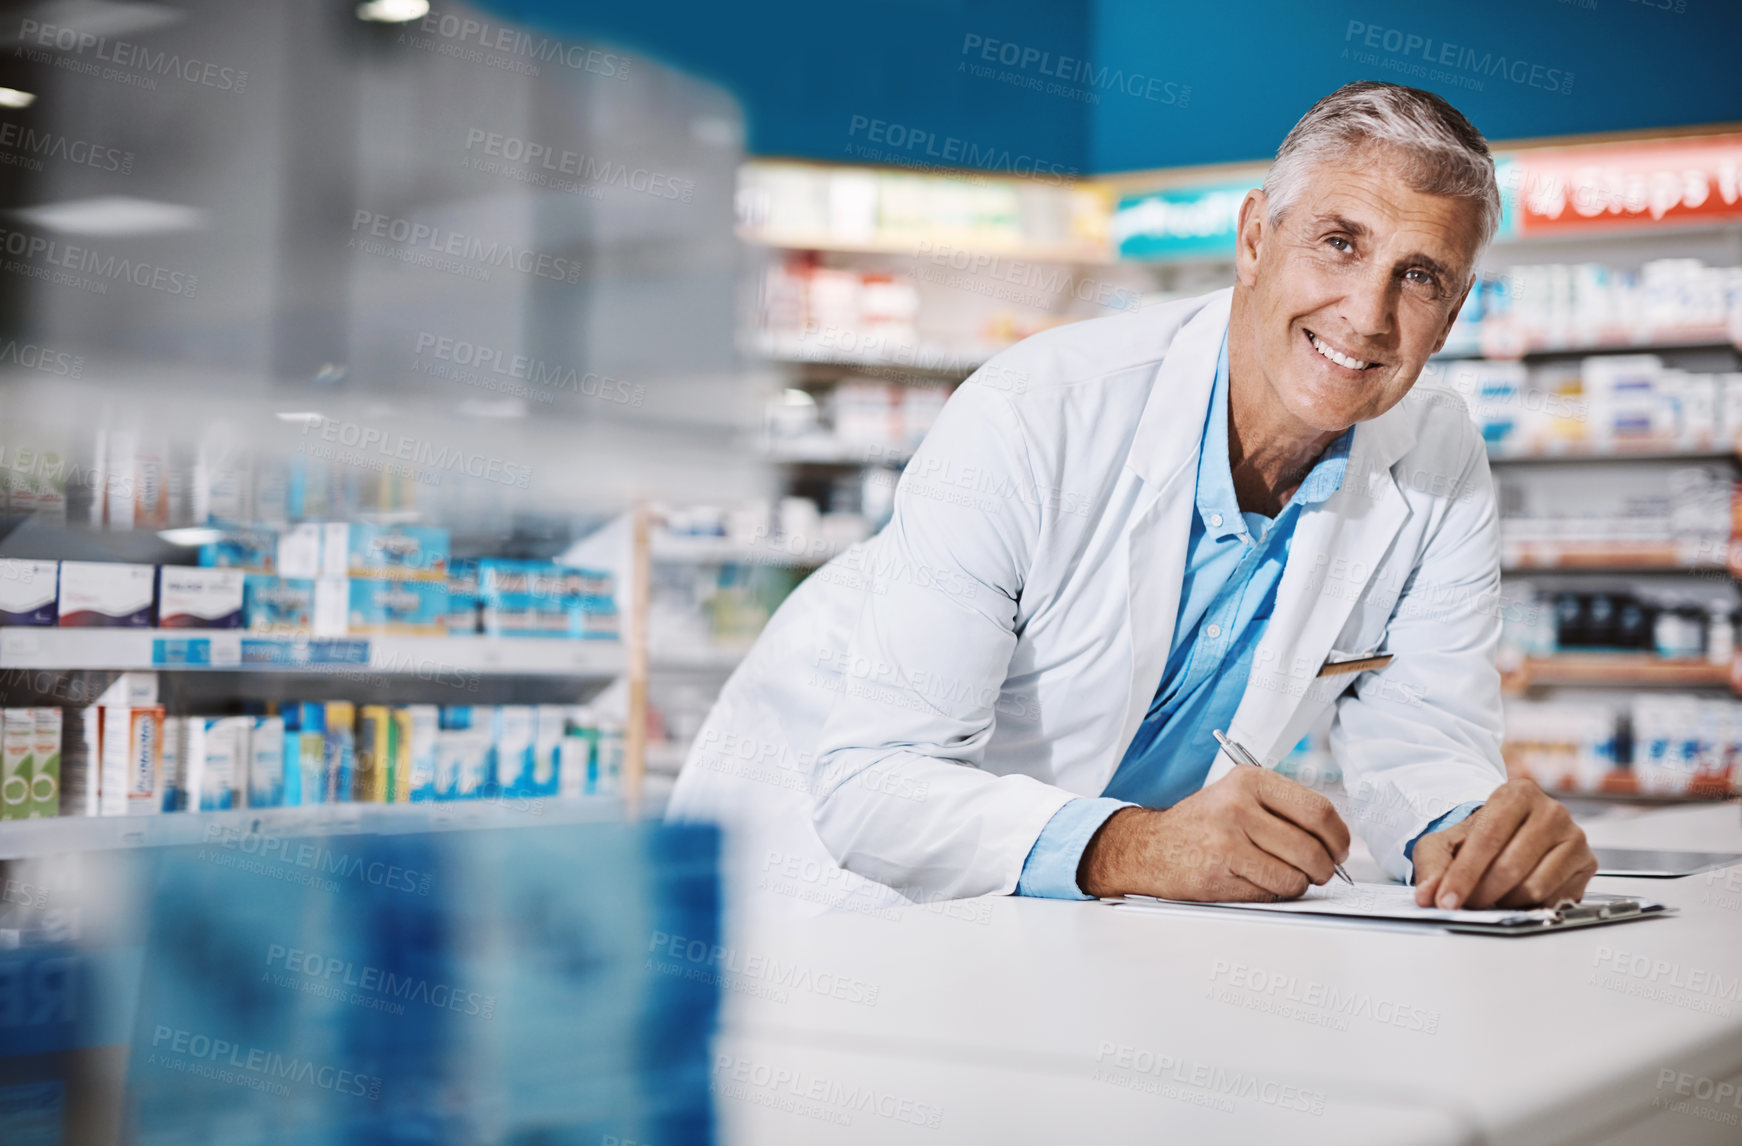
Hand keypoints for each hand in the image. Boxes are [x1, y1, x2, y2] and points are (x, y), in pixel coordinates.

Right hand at [1078, 767, 1350, 900]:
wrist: (1149, 847)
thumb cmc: (1203, 825)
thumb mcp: (1239, 797)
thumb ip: (1284, 811)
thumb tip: (1335, 843)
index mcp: (1249, 781)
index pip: (1317, 810)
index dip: (1339, 837)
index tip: (1340, 850)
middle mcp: (1238, 806)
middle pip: (1311, 848)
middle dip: (1325, 868)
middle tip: (1321, 872)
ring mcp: (1227, 840)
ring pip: (1295, 876)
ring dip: (1299, 884)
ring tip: (1284, 877)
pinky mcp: (1219, 872)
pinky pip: (1271, 892)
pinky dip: (1273, 894)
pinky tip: (1256, 882)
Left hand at [1411, 779, 1596, 909]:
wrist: (1511, 832)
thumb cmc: (1479, 835)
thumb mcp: (1446, 841)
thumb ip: (1433, 865)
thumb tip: (1426, 895)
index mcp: (1517, 793)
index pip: (1487, 839)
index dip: (1463, 875)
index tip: (1445, 900)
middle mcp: (1552, 811)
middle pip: (1511, 866)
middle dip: (1481, 892)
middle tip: (1464, 904)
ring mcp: (1574, 837)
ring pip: (1533, 887)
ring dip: (1503, 901)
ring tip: (1489, 896)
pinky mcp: (1587, 864)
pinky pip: (1554, 899)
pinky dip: (1528, 906)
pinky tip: (1514, 896)